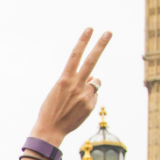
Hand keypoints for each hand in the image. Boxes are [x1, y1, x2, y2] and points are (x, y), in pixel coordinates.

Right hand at [30, 28, 112, 146]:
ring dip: (90, 86)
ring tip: (75, 99)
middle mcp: (76, 85)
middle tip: (109, 32)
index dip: (83, 42)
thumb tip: (94, 76)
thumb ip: (75, 81)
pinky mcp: (90, 106)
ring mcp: (84, 95)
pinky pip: (94, 97)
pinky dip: (88, 100)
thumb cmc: (51, 109)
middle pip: (91, 61)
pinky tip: (78, 108)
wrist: (50, 130)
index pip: (75, 56)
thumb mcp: (59, 91)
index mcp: (64, 80)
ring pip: (95, 82)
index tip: (90, 29)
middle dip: (100, 46)